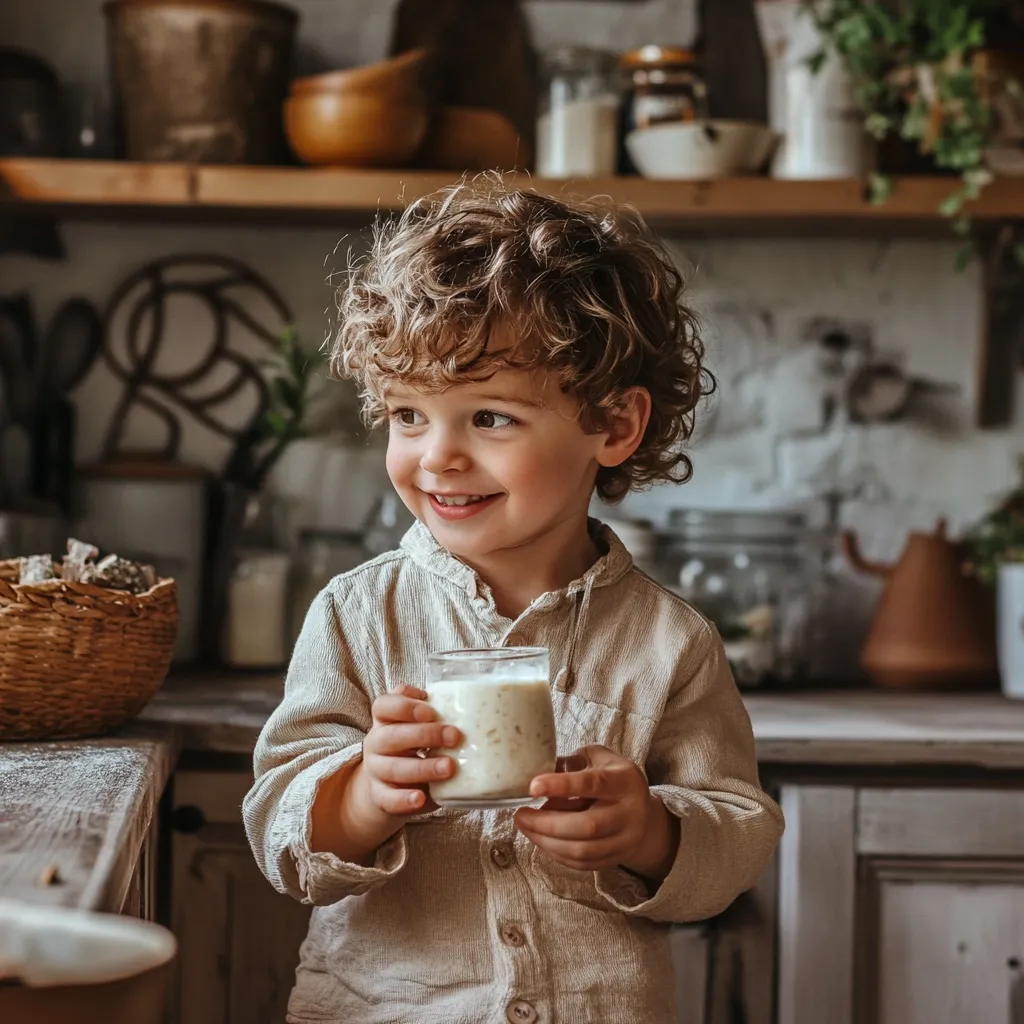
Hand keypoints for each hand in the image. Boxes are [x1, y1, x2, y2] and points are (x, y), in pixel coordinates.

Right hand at [356, 684, 460, 816]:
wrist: (386, 786)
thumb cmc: (410, 748)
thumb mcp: (415, 729)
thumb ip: (433, 719)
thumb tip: (473, 713)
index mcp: (385, 722)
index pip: (384, 706)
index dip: (405, 706)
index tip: (430, 711)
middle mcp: (376, 744)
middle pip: (391, 736)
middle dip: (424, 734)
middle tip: (454, 736)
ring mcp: (375, 772)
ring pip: (394, 768)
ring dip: (424, 768)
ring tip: (449, 767)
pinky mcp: (380, 797)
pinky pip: (389, 799)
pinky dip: (404, 799)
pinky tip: (420, 798)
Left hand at [514, 745, 678, 879]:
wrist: (641, 810)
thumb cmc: (611, 776)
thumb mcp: (596, 758)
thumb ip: (569, 764)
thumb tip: (533, 771)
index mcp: (624, 781)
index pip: (593, 784)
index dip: (562, 785)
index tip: (532, 786)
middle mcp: (629, 813)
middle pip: (587, 826)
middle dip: (547, 823)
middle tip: (520, 815)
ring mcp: (624, 840)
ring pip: (583, 851)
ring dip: (547, 842)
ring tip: (526, 827)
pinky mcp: (616, 859)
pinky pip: (582, 864)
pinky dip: (557, 854)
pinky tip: (541, 840)